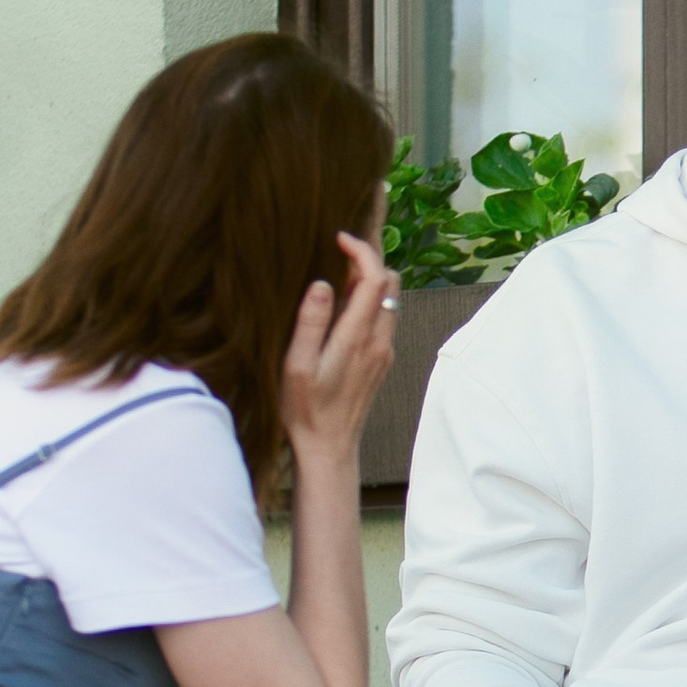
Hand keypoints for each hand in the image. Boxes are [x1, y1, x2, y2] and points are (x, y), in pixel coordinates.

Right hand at [281, 230, 396, 464]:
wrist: (329, 448)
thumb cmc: (305, 409)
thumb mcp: (296, 364)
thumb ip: (311, 321)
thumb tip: (322, 282)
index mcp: (357, 338)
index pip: (376, 278)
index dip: (361, 250)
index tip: (339, 238)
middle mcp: (378, 341)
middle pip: (391, 284)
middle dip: (368, 262)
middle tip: (334, 259)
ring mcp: (384, 351)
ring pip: (390, 300)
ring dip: (369, 283)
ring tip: (335, 282)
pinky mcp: (381, 360)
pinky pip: (384, 318)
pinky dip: (369, 302)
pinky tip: (340, 311)